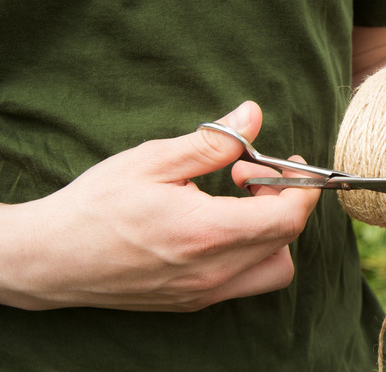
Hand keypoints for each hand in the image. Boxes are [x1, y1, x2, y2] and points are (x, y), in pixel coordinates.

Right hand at [0, 101, 319, 311]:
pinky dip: (252, 250)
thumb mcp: (153, 161)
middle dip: (284, 200)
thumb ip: (212, 141)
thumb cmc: (96, 206)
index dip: (301, 187)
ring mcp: (205, 293)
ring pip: (274, 267)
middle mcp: (213, 272)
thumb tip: (253, 115)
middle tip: (248, 173)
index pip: (287, 218)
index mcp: (206, 233)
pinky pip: (246, 280)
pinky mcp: (194, 302)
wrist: (51, 259)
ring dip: (272, 231)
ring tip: (236, 202)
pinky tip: (219, 225)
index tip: (288, 162)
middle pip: (286, 240)